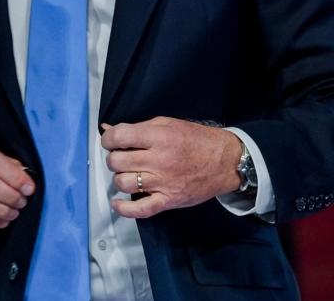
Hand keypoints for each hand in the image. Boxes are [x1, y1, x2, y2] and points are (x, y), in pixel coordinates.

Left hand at [102, 116, 243, 217]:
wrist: (226, 161)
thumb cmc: (195, 139)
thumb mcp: (167, 124)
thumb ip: (137, 127)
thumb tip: (107, 128)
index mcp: (158, 137)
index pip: (119, 137)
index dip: (108, 138)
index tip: (110, 141)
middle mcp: (159, 160)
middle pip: (117, 162)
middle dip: (113, 158)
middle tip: (121, 157)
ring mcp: (164, 183)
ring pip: (124, 183)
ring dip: (120, 178)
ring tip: (127, 174)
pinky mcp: (169, 200)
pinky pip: (141, 209)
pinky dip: (124, 209)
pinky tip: (117, 203)